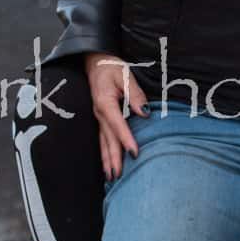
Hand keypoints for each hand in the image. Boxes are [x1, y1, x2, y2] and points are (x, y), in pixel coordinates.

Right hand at [85, 51, 147, 180]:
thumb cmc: (111, 67)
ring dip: (107, 161)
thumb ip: (135, 94)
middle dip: (114, 158)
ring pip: (103, 143)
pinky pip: (101, 141)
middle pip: (108, 140)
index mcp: (105, 102)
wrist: (95, 62)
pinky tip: (107, 167)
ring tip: (112, 178)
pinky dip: (104, 155)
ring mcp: (97, 118)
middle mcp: (99, 113)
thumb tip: (144, 112)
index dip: (126, 139)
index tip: (134, 153)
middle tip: (120, 176)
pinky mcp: (100, 120)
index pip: (117, 124)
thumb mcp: (125, 75)